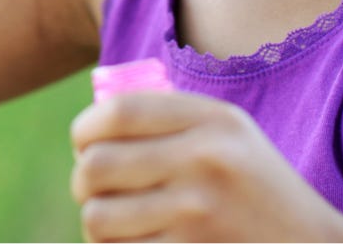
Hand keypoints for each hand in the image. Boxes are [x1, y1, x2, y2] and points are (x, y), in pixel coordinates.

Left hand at [70, 91, 342, 242]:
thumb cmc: (259, 190)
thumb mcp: (232, 136)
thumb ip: (174, 119)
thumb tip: (93, 120)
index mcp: (214, 120)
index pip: (119, 111)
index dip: (85, 128)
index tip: (83, 142)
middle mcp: (205, 160)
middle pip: (97, 165)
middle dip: (83, 180)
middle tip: (90, 187)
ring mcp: (198, 212)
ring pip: (98, 217)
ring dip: (95, 221)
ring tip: (112, 220)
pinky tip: (133, 242)